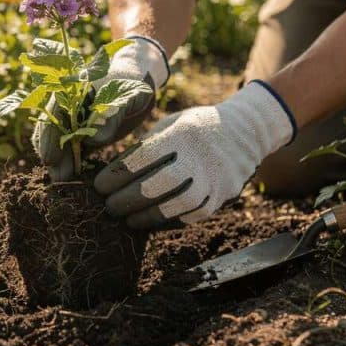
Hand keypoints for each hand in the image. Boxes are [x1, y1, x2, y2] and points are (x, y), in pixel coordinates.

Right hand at [32, 36, 168, 180]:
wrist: (139, 80)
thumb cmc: (132, 81)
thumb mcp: (126, 94)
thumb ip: (110, 114)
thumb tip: (91, 141)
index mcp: (71, 91)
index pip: (52, 114)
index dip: (48, 137)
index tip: (50, 158)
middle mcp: (67, 108)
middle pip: (51, 133)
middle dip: (53, 157)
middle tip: (58, 181)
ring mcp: (73, 122)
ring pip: (60, 145)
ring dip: (61, 164)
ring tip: (65, 184)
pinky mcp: (83, 136)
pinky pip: (73, 152)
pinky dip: (73, 164)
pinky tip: (76, 179)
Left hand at [93, 81, 295, 228]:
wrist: (247, 132)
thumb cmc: (196, 127)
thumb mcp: (172, 124)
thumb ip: (147, 145)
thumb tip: (112, 171)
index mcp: (182, 134)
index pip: (142, 157)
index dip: (117, 174)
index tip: (99, 185)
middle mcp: (198, 157)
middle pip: (155, 185)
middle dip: (126, 199)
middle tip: (108, 205)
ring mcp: (212, 180)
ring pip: (173, 205)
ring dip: (145, 215)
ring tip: (127, 218)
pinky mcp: (220, 197)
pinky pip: (190, 216)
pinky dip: (167, 221)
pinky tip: (149, 220)